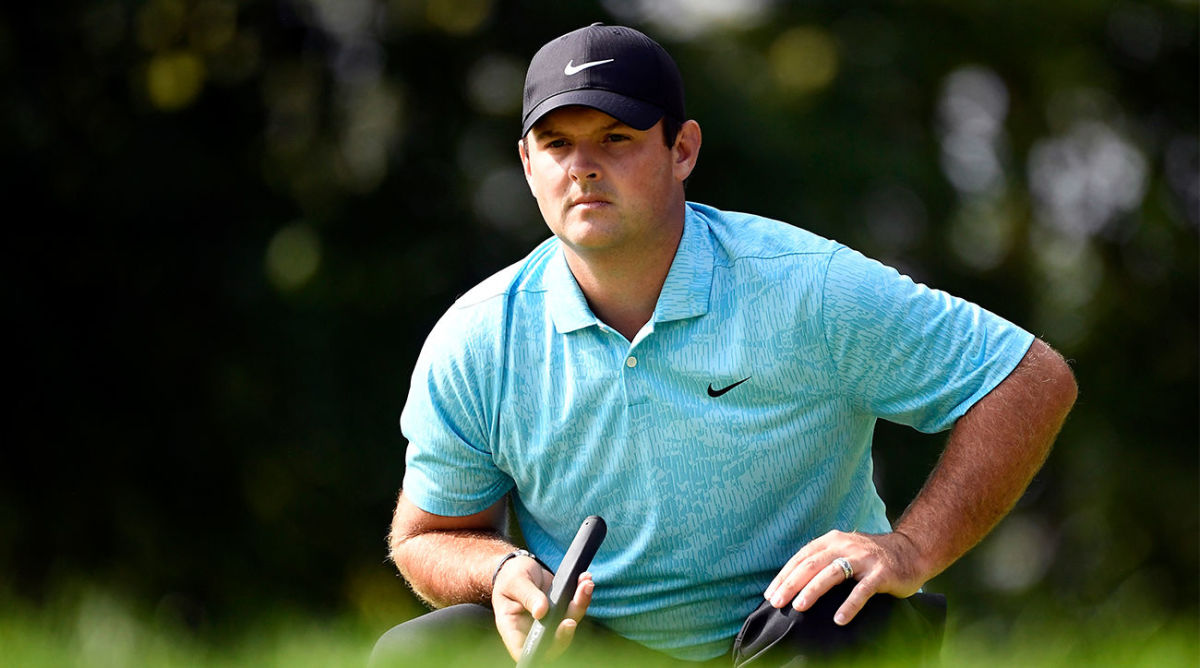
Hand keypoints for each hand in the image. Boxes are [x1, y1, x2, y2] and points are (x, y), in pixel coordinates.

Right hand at [491, 555, 594, 661]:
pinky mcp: (561, 612)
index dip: (540, 650)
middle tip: (576, 604)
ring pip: (568, 623)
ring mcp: (549, 623)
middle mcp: (532, 630)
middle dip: (568, 626)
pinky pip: (575, 608)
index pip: (523, 650)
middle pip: (553, 641)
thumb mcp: (515, 582)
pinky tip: (584, 580)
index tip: (554, 631)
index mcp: (513, 628)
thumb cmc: (510, 577)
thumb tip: (541, 612)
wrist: (520, 566)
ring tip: (585, 584)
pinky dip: (582, 595)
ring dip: (580, 605)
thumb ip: (527, 596)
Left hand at [762, 530, 926, 625]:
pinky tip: (839, 619)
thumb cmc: (871, 558)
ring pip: (832, 573)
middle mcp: (845, 545)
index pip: (802, 557)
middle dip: (791, 584)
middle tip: (776, 602)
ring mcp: (864, 558)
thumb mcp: (844, 552)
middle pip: (812, 564)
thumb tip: (792, 585)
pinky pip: (862, 590)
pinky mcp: (881, 573)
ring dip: (813, 590)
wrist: (911, 551)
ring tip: (799, 606)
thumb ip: (823, 562)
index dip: (784, 575)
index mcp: (832, 541)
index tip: (770, 594)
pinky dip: (850, 604)